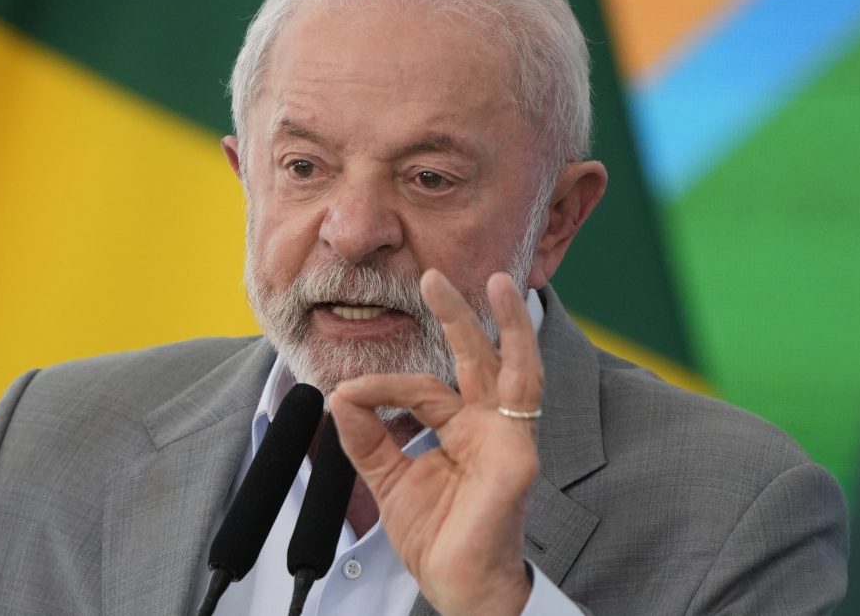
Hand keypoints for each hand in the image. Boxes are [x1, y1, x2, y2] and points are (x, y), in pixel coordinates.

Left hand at [328, 269, 541, 615]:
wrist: (457, 585)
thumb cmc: (438, 537)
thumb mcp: (387, 478)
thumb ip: (366, 437)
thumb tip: (341, 396)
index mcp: (463, 431)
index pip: (425, 387)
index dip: (384, 385)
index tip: (348, 393)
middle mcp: (490, 428)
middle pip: (478, 359)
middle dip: (457, 315)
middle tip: (434, 276)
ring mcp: (510, 438)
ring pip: (514, 367)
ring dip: (506, 323)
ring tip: (500, 282)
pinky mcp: (518, 454)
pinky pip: (505, 402)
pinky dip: (507, 361)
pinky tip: (502, 328)